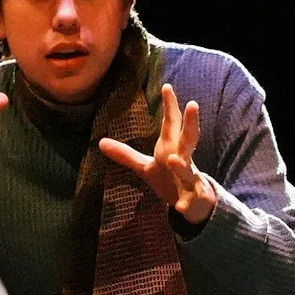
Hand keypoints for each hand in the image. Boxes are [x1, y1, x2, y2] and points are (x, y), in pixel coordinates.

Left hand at [98, 84, 218, 223]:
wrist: (194, 205)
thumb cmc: (169, 179)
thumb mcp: (146, 166)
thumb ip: (126, 155)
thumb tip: (100, 142)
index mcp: (172, 149)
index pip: (172, 125)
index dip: (170, 106)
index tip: (167, 86)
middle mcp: (184, 160)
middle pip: (189, 139)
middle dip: (191, 123)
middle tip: (193, 104)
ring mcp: (190, 179)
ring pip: (188, 171)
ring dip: (181, 166)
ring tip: (173, 160)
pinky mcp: (192, 199)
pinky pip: (188, 201)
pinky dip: (184, 204)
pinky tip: (178, 208)